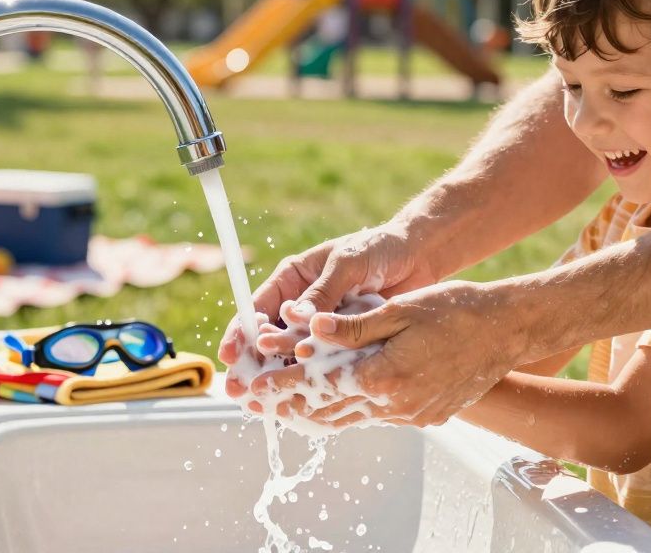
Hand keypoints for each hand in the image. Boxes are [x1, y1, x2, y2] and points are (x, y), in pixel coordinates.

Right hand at [218, 224, 436, 385]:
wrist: (419, 256)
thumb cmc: (379, 248)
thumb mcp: (346, 264)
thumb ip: (323, 291)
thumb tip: (295, 317)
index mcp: (294, 279)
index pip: (258, 307)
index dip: (241, 331)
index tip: (230, 353)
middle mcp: (304, 305)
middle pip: (269, 338)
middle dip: (252, 364)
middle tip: (238, 388)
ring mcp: (324, 327)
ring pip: (293, 356)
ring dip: (278, 378)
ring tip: (262, 402)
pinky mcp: (346, 343)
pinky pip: (324, 364)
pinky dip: (312, 380)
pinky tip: (300, 400)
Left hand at [249, 280, 529, 426]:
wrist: (506, 331)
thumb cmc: (456, 311)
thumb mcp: (400, 311)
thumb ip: (351, 327)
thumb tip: (307, 331)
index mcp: (384, 376)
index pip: (319, 385)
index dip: (282, 386)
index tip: (254, 389)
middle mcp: (395, 404)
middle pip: (329, 411)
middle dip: (290, 406)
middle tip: (257, 403)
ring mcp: (410, 415)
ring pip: (351, 420)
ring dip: (316, 413)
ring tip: (285, 408)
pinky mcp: (423, 416)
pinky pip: (375, 418)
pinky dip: (349, 411)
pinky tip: (336, 404)